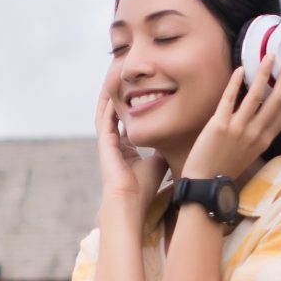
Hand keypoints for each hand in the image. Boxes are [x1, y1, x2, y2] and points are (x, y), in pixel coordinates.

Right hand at [95, 76, 167, 206]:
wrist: (131, 201)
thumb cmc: (145, 187)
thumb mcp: (159, 161)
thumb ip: (163, 148)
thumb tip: (176, 136)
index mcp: (126, 150)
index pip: (126, 124)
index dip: (131, 110)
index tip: (139, 96)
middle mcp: (115, 145)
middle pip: (113, 115)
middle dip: (117, 98)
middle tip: (122, 81)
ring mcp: (107, 144)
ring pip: (105, 114)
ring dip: (108, 98)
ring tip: (112, 80)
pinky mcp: (104, 144)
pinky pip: (104, 119)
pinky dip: (107, 106)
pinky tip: (112, 93)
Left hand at [181, 59, 280, 183]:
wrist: (205, 183)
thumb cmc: (225, 167)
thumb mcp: (250, 152)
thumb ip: (258, 133)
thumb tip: (261, 111)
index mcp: (264, 139)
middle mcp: (255, 133)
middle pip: (276, 100)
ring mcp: (238, 128)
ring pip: (256, 95)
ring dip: (263, 73)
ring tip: (268, 56)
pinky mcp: (219, 125)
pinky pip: (229, 99)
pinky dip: (235, 83)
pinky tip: (240, 69)